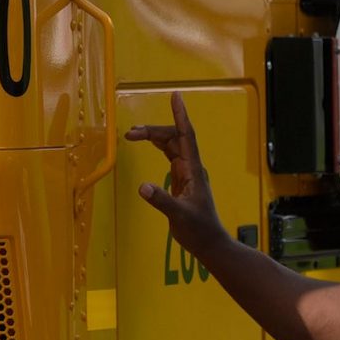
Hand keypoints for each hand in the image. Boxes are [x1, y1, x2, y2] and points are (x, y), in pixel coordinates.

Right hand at [127, 95, 225, 259]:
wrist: (209, 243)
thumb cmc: (198, 230)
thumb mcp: (179, 216)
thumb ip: (162, 200)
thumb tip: (143, 186)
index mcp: (193, 170)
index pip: (186, 136)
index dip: (180, 116)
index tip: (176, 96)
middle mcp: (191, 167)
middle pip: (173, 138)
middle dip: (153, 131)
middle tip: (131, 133)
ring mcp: (187, 173)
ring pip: (171, 146)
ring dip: (154, 137)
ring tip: (133, 135)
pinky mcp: (182, 181)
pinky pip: (170, 155)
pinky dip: (159, 146)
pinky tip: (150, 144)